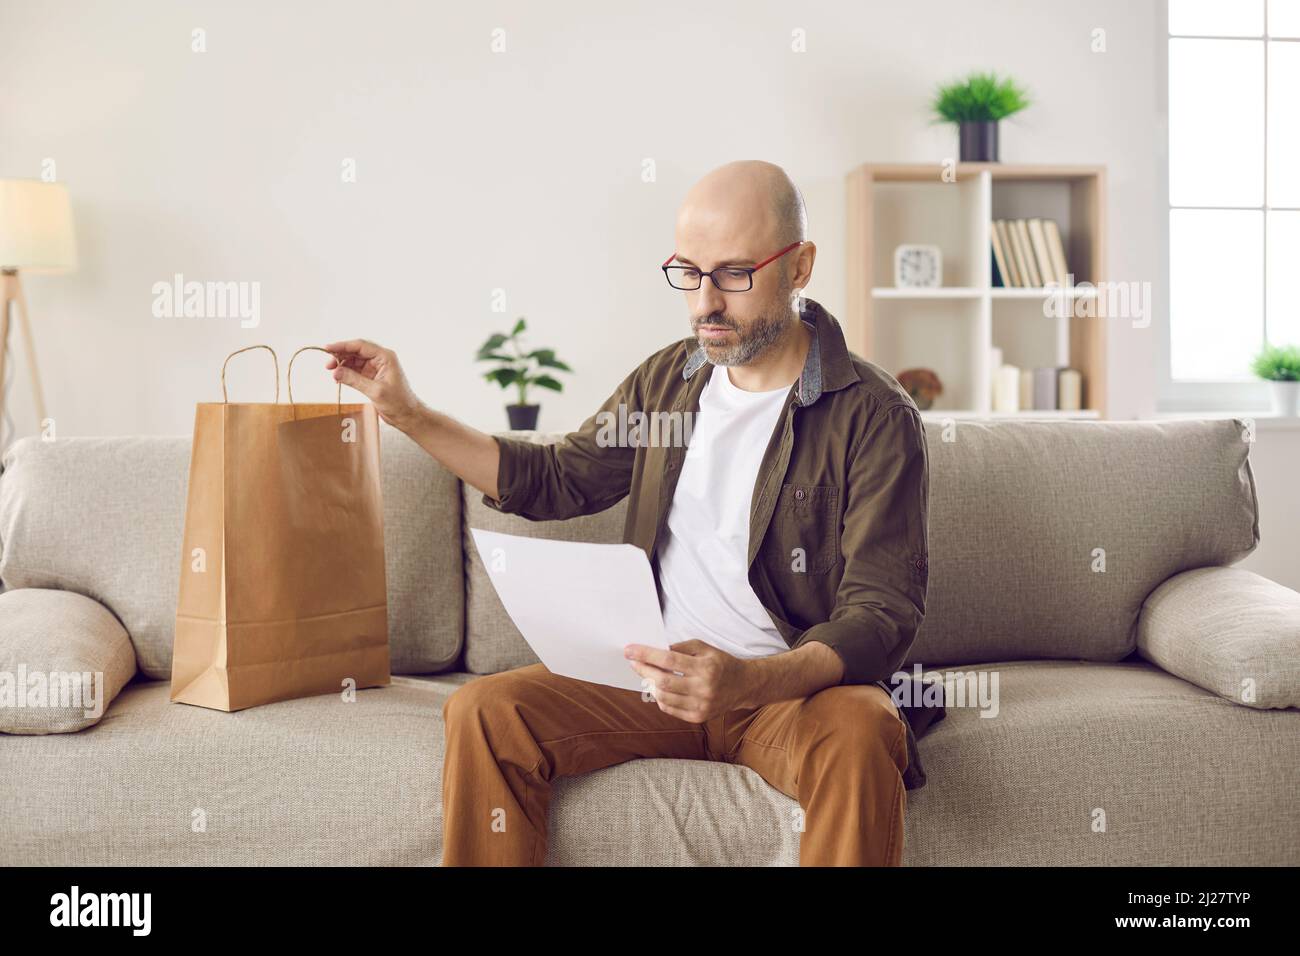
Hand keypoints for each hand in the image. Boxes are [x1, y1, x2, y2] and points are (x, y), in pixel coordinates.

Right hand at [323, 339, 423, 430]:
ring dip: (342, 365)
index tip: (327, 348)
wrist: (407, 415)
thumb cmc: (399, 402)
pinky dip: (346, 373)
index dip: (343, 346)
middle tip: (327, 365)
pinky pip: (355, 371)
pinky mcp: (371, 377)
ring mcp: (376, 368)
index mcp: (385, 357)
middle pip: (356, 351)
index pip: (360, 346)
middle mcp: (380, 359)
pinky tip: (338, 378)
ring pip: (354, 361)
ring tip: (332, 374)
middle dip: (340, 356)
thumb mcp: (375, 391)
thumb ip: (355, 380)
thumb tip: (336, 372)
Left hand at [624, 639, 755, 721]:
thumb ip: (680, 647)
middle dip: (643, 670)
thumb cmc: (720, 663)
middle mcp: (704, 688)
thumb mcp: (704, 647)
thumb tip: (654, 651)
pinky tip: (659, 688)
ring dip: (650, 684)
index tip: (629, 650)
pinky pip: (670, 709)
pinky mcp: (698, 717)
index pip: (669, 659)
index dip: (646, 654)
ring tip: (647, 674)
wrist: (742, 686)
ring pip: (664, 697)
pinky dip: (660, 697)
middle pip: (663, 681)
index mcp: (706, 667)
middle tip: (633, 662)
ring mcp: (701, 705)